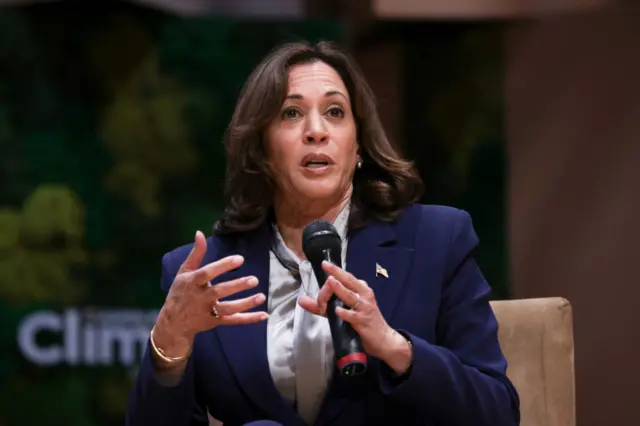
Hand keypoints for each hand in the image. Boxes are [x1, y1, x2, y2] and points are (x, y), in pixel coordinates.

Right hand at [153, 231, 267, 359]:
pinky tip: (264, 315)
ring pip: (228, 308)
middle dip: (237, 286)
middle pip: (219, 292)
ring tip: (262, 296)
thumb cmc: (180, 292)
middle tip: (254, 280)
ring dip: (246, 304)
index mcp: (192, 282)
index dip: (223, 266)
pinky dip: (249, 319)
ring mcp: (208, 311)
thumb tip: (199, 233)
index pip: (207, 273)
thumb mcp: (184, 272)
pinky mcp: (215, 322)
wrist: (173, 323)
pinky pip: (234, 321)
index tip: (240, 259)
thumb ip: (195, 254)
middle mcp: (200, 298)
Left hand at [298, 261, 410, 371]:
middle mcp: (363, 295)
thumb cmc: (363, 322)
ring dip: (340, 289)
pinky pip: (353, 316)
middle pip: (349, 281)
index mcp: (360, 289)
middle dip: (336, 272)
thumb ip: (322, 306)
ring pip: (350, 296)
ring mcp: (364, 308)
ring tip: (331, 282)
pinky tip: (337, 310)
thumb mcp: (343, 311)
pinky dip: (345, 313)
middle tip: (326, 265)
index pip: (345, 278)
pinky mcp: (363, 321)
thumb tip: (301, 300)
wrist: (383, 339)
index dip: (332, 278)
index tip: (323, 282)